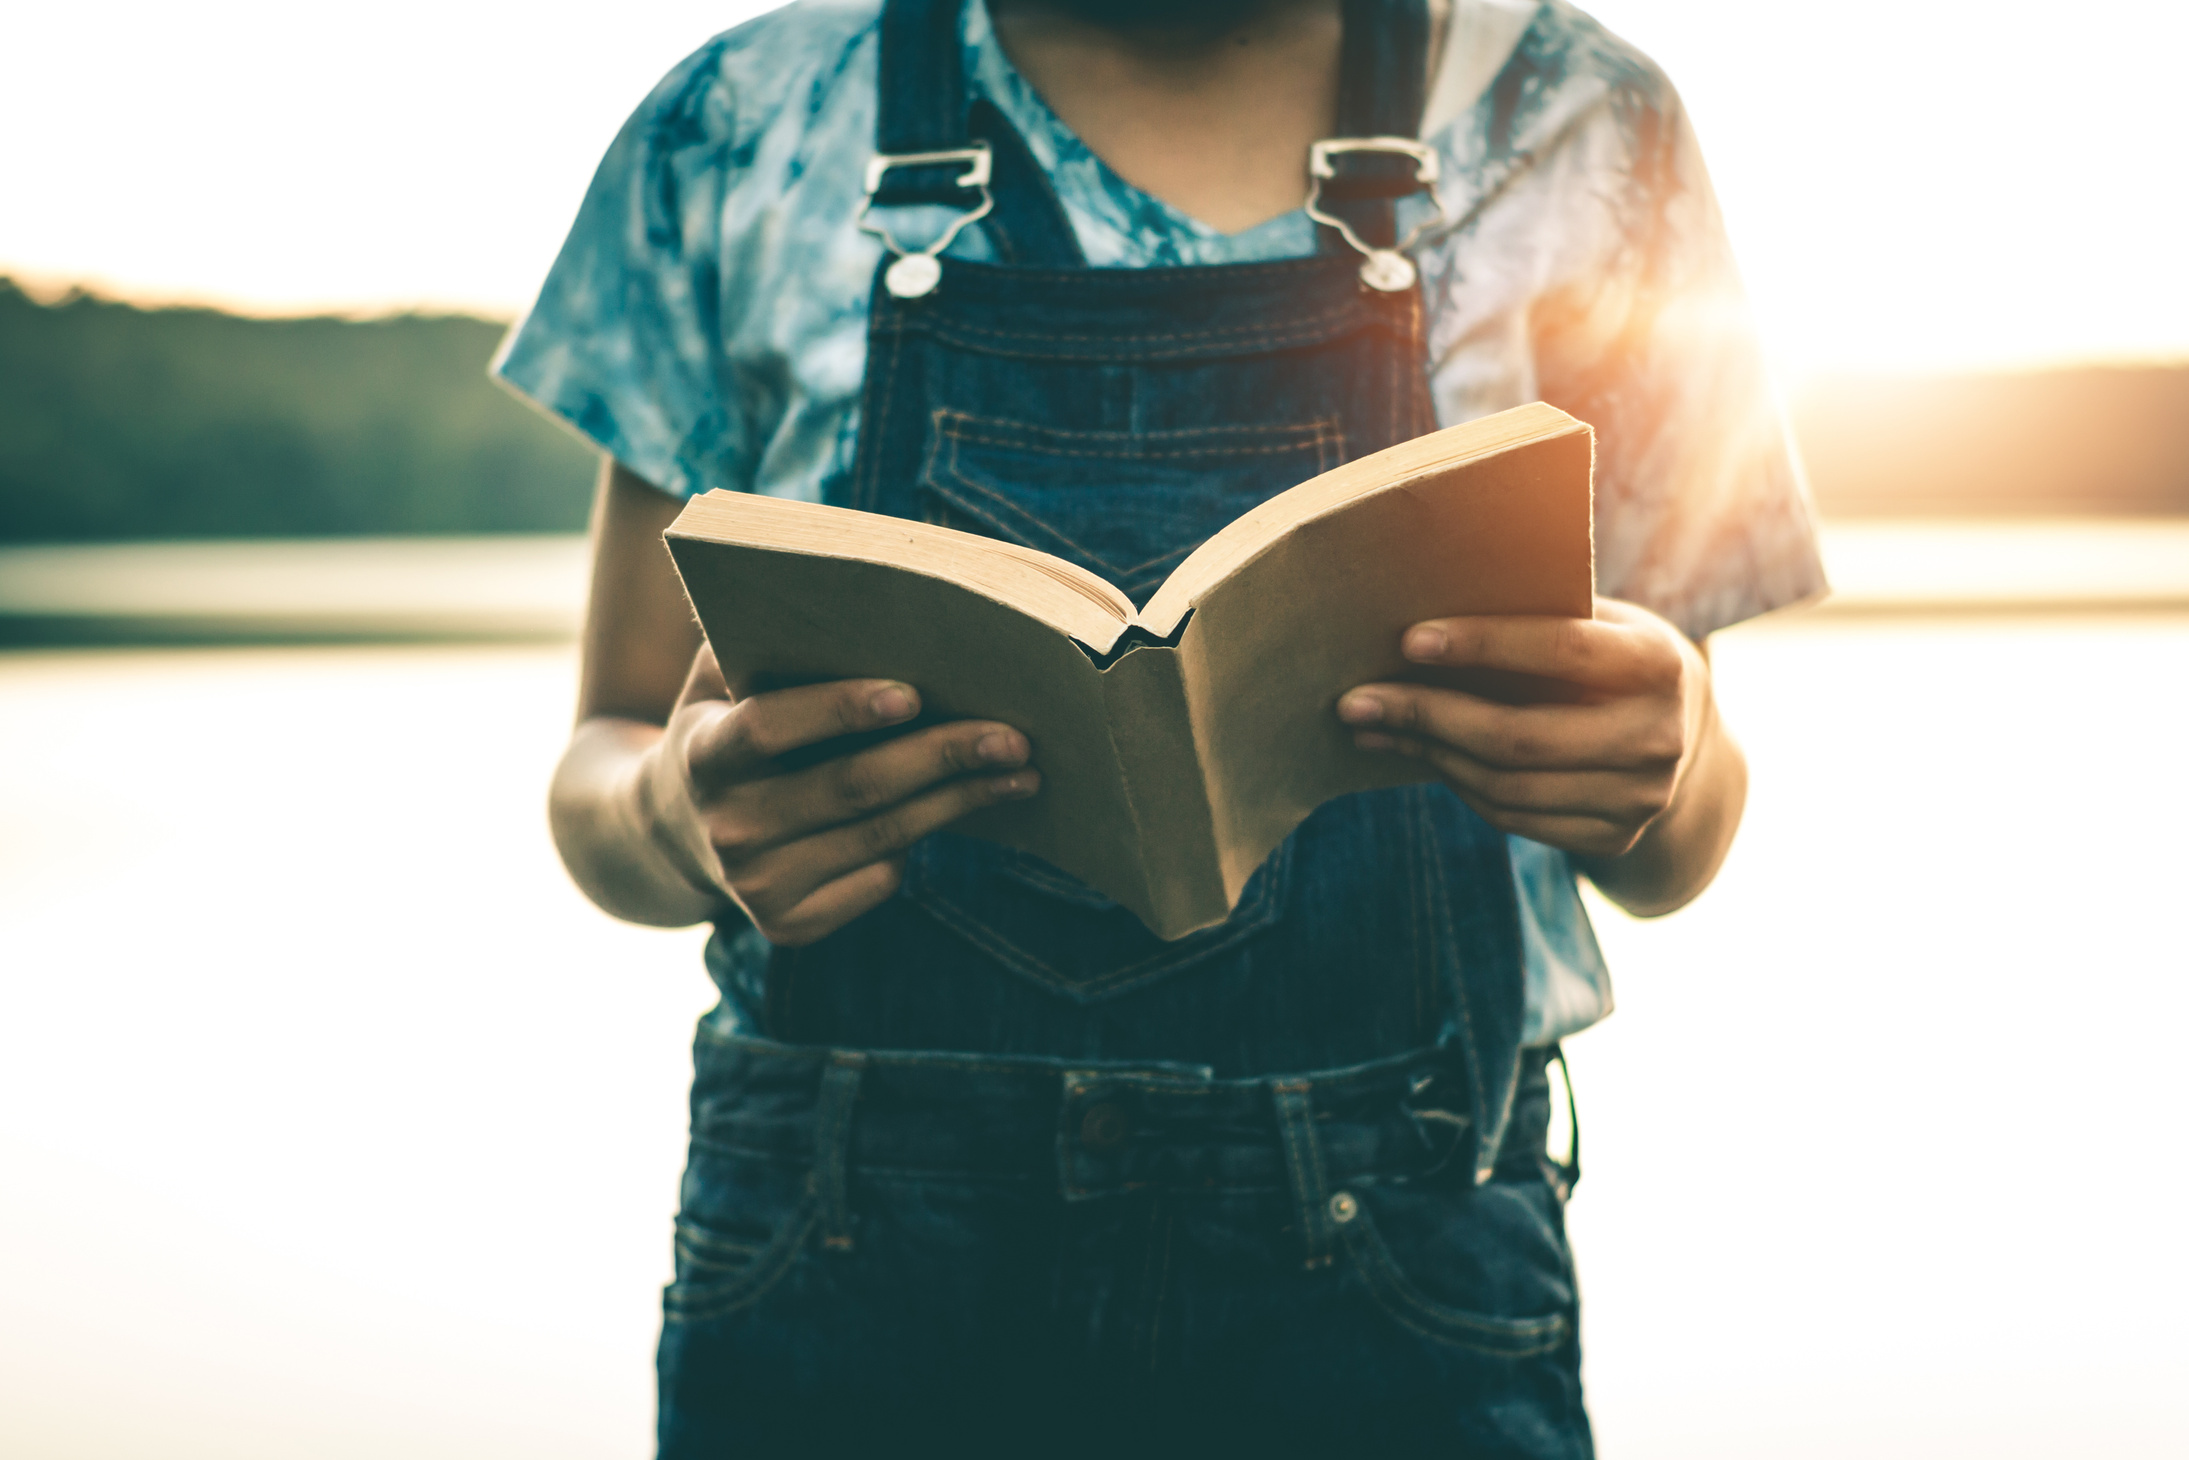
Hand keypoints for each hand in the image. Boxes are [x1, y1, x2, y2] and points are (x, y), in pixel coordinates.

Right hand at [642, 645, 1040, 944]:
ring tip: (1021, 772)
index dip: (838, 709)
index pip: (770, 726)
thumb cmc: (724, 726)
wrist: (669, 832)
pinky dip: (921, 843)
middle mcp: (726, 826)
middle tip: (1014, 735)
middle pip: (852, 788)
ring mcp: (755, 885)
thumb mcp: (719, 679)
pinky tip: (959, 809)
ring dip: (960, 803)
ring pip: (882, 837)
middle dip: (942, 758)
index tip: (912, 691)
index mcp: (704, 753)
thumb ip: (762, 636)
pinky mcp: (788, 926)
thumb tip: (849, 588)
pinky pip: (878, 879)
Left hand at [1336, 598, 1709, 860]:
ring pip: (1507, 784)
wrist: (1681, 732)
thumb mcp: (1600, 620)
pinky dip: (1458, 784)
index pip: (1560, 651)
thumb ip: (1541, 612)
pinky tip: (1423, 755)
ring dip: (1429, 754)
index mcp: (1659, 665)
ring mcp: (1639, 798)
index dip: (1481, 645)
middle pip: (1519, 736)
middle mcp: (1658, 738)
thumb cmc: (1611, 654)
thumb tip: (1425, 602)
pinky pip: (1513, 816)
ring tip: (1374, 727)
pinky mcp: (1613, 837)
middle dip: (1427, 716)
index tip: (1408, 641)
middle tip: (1355, 701)